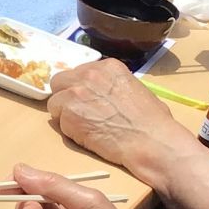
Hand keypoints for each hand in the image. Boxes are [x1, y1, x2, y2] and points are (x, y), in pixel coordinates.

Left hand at [47, 58, 194, 188]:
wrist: (151, 141)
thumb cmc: (153, 121)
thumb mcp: (136, 89)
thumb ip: (112, 86)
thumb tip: (104, 93)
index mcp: (107, 66)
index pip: (78, 72)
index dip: (80, 88)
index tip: (87, 101)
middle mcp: (88, 74)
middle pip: (59, 82)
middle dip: (66, 97)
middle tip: (79, 114)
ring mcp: (76, 93)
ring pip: (54, 103)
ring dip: (65, 115)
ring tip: (84, 128)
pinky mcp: (69, 114)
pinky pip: (58, 122)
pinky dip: (69, 131)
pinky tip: (87, 137)